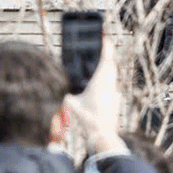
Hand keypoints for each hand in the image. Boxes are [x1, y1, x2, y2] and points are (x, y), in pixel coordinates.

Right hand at [64, 30, 126, 156]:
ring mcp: (114, 92)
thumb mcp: (72, 105)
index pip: (106, 60)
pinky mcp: (115, 99)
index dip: (105, 47)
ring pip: (112, 73)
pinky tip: (98, 77)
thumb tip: (57, 84)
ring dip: (106, 64)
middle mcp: (110, 86)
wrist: (103, 137)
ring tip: (98, 56)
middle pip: (110, 64)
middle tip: (99, 42)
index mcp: (101, 83)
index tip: (104, 35)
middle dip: (105, 53)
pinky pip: (111, 82)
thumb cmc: (88, 121)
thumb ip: (65, 93)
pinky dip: (106, 75)